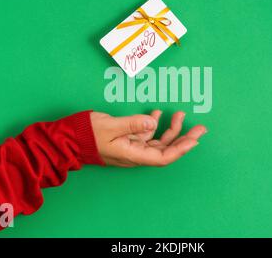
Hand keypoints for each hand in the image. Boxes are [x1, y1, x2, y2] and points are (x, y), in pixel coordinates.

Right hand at [90, 110, 206, 166]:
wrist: (70, 139)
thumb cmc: (88, 135)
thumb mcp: (111, 127)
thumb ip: (133, 124)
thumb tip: (153, 123)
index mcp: (134, 155)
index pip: (164, 156)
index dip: (181, 149)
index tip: (195, 139)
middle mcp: (136, 153)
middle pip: (166, 149)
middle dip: (184, 139)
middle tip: (200, 128)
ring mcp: (132, 146)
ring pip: (158, 141)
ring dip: (171, 129)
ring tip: (180, 114)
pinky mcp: (127, 139)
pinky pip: (146, 134)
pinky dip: (154, 124)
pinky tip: (158, 113)